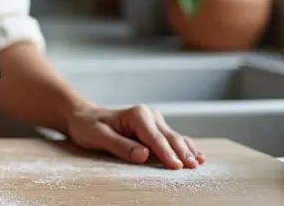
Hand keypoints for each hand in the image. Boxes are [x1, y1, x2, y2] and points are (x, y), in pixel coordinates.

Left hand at [65, 104, 205, 168]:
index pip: (155, 138)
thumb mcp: (99, 137)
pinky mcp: (156, 128)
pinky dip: (186, 147)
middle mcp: (149, 115)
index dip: (167, 153)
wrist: (85, 118)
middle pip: (169, 137)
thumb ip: (121, 146)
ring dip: (188, 150)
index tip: (177, 166)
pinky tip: (198, 155)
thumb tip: (143, 155)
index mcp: (136, 115)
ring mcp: (155, 121)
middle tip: (193, 167)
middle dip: (182, 152)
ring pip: (175, 137)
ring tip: (199, 163)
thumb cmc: (89, 127)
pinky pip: (173, 139)